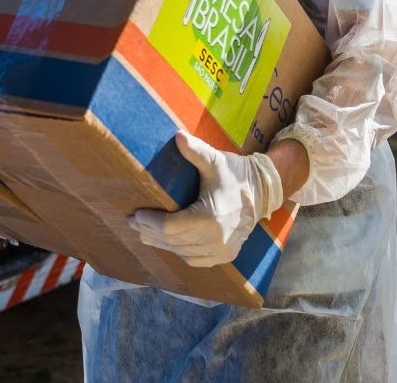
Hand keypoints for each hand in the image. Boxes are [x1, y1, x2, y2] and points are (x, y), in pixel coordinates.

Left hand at [131, 132, 282, 266]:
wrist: (262, 193)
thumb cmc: (236, 175)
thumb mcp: (215, 161)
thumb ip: (195, 151)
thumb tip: (177, 136)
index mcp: (209, 217)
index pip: (169, 227)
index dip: (149, 222)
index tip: (136, 214)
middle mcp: (214, 239)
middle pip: (172, 242)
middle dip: (149, 233)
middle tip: (133, 223)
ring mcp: (220, 250)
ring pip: (181, 252)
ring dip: (162, 244)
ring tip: (146, 234)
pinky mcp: (225, 256)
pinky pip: (195, 260)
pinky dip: (180, 252)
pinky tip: (169, 244)